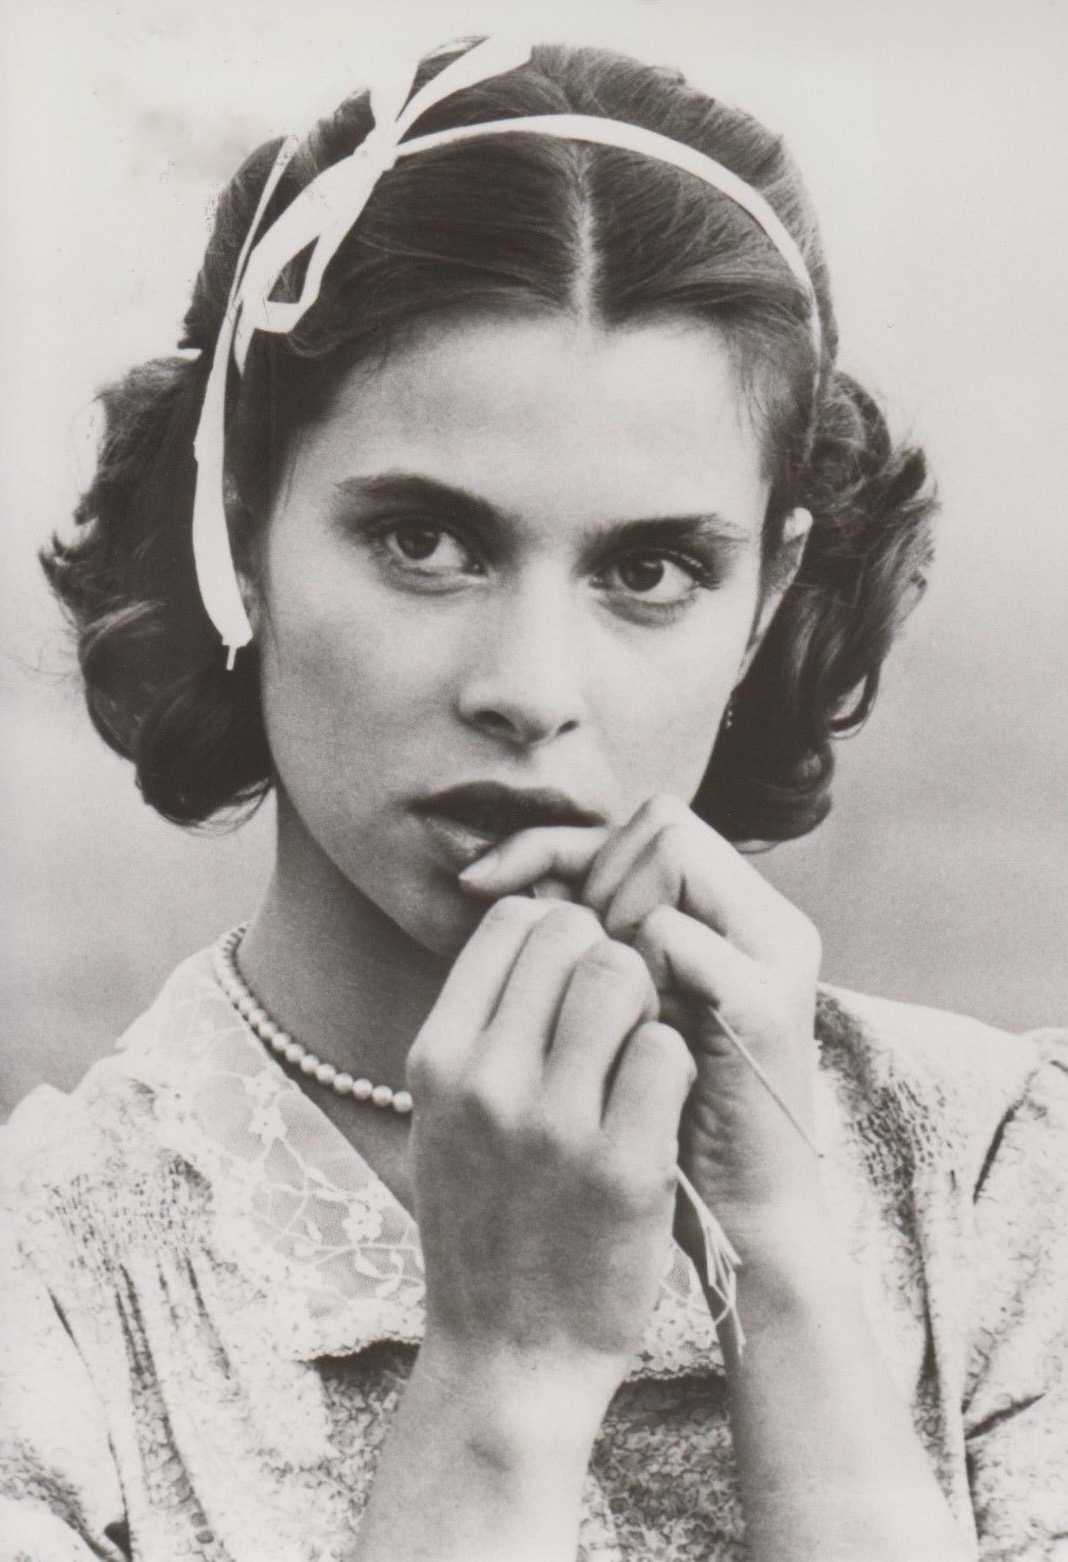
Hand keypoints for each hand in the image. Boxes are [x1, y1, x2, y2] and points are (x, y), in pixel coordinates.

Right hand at [406, 894, 695, 1408]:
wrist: (510, 1353)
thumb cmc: (484, 1220)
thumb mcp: (445, 1116)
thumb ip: (478, 1026)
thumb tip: (533, 923)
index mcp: (437, 1057)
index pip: (512, 921)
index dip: (561, 931)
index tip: (578, 973)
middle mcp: (485, 1079)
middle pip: (572, 933)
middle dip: (609, 955)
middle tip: (620, 1012)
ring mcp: (553, 1122)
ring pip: (622, 975)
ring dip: (647, 1002)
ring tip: (641, 1051)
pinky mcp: (623, 1165)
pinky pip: (666, 1050)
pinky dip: (676, 1061)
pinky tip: (664, 1100)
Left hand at [459, 796, 825, 1262]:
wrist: (739, 1231)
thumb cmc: (657, 1128)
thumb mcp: (618, 1018)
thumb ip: (584, 947)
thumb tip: (504, 879)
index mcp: (734, 918)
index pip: (644, 823)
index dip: (556, 842)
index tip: (480, 883)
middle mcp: (764, 922)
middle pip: (660, 821)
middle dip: (588, 872)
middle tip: (562, 950)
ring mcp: (772, 956)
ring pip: (670, 856)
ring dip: (609, 912)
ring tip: (593, 986)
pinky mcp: (764, 1004)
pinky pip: (670, 933)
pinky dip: (630, 963)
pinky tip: (613, 1019)